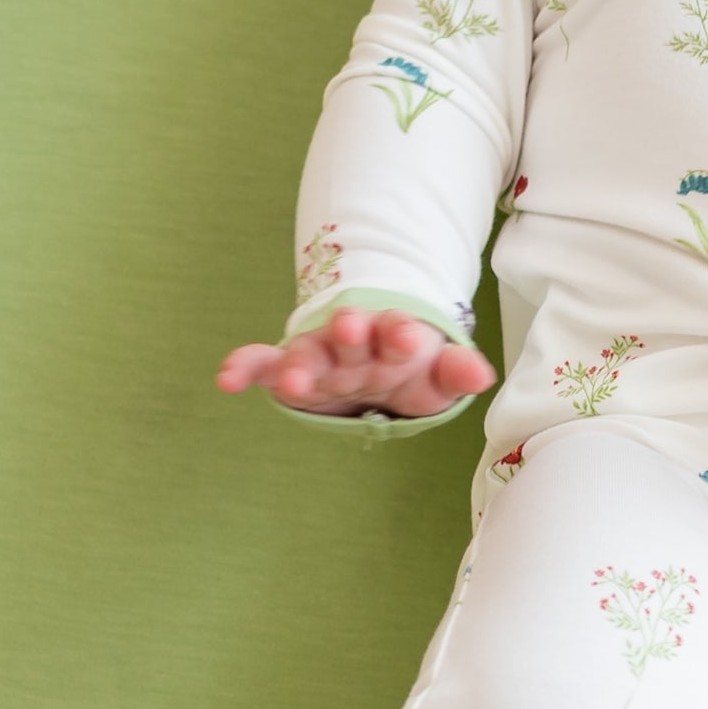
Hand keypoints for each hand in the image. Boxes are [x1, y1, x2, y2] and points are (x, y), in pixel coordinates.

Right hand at [218, 308, 494, 418]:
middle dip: (350, 332)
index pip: (398, 329)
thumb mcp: (436, 376)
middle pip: (350, 336)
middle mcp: (352, 340)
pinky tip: (226, 379)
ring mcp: (318, 353)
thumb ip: (455, 371)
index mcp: (391, 335)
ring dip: (299, 363)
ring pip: (306, 352)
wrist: (373, 364)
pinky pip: (263, 365)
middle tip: (350, 327)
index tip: (410, 337)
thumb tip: (481, 375)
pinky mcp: (287, 369)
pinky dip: (244, 367)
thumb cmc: (407, 368)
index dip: (402, 332)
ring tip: (294, 381)